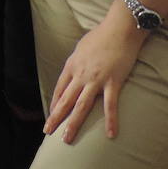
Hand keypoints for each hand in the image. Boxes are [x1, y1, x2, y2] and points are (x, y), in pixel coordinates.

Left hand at [44, 10, 145, 142]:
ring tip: (67, 139)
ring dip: (73, 124)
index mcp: (72, 66)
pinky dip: (111, 121)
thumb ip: (77, 61)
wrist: (119, 29)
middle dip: (56, 118)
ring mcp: (96, 80)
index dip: (54, 105)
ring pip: (81, 106)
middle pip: (65, 101)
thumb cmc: (101, 36)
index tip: (51, 117)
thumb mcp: (81, 48)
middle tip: (48, 133)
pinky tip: (111, 135)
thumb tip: (75, 69)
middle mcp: (80, 75)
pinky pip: (110, 105)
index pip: (59, 90)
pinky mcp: (113, 82)